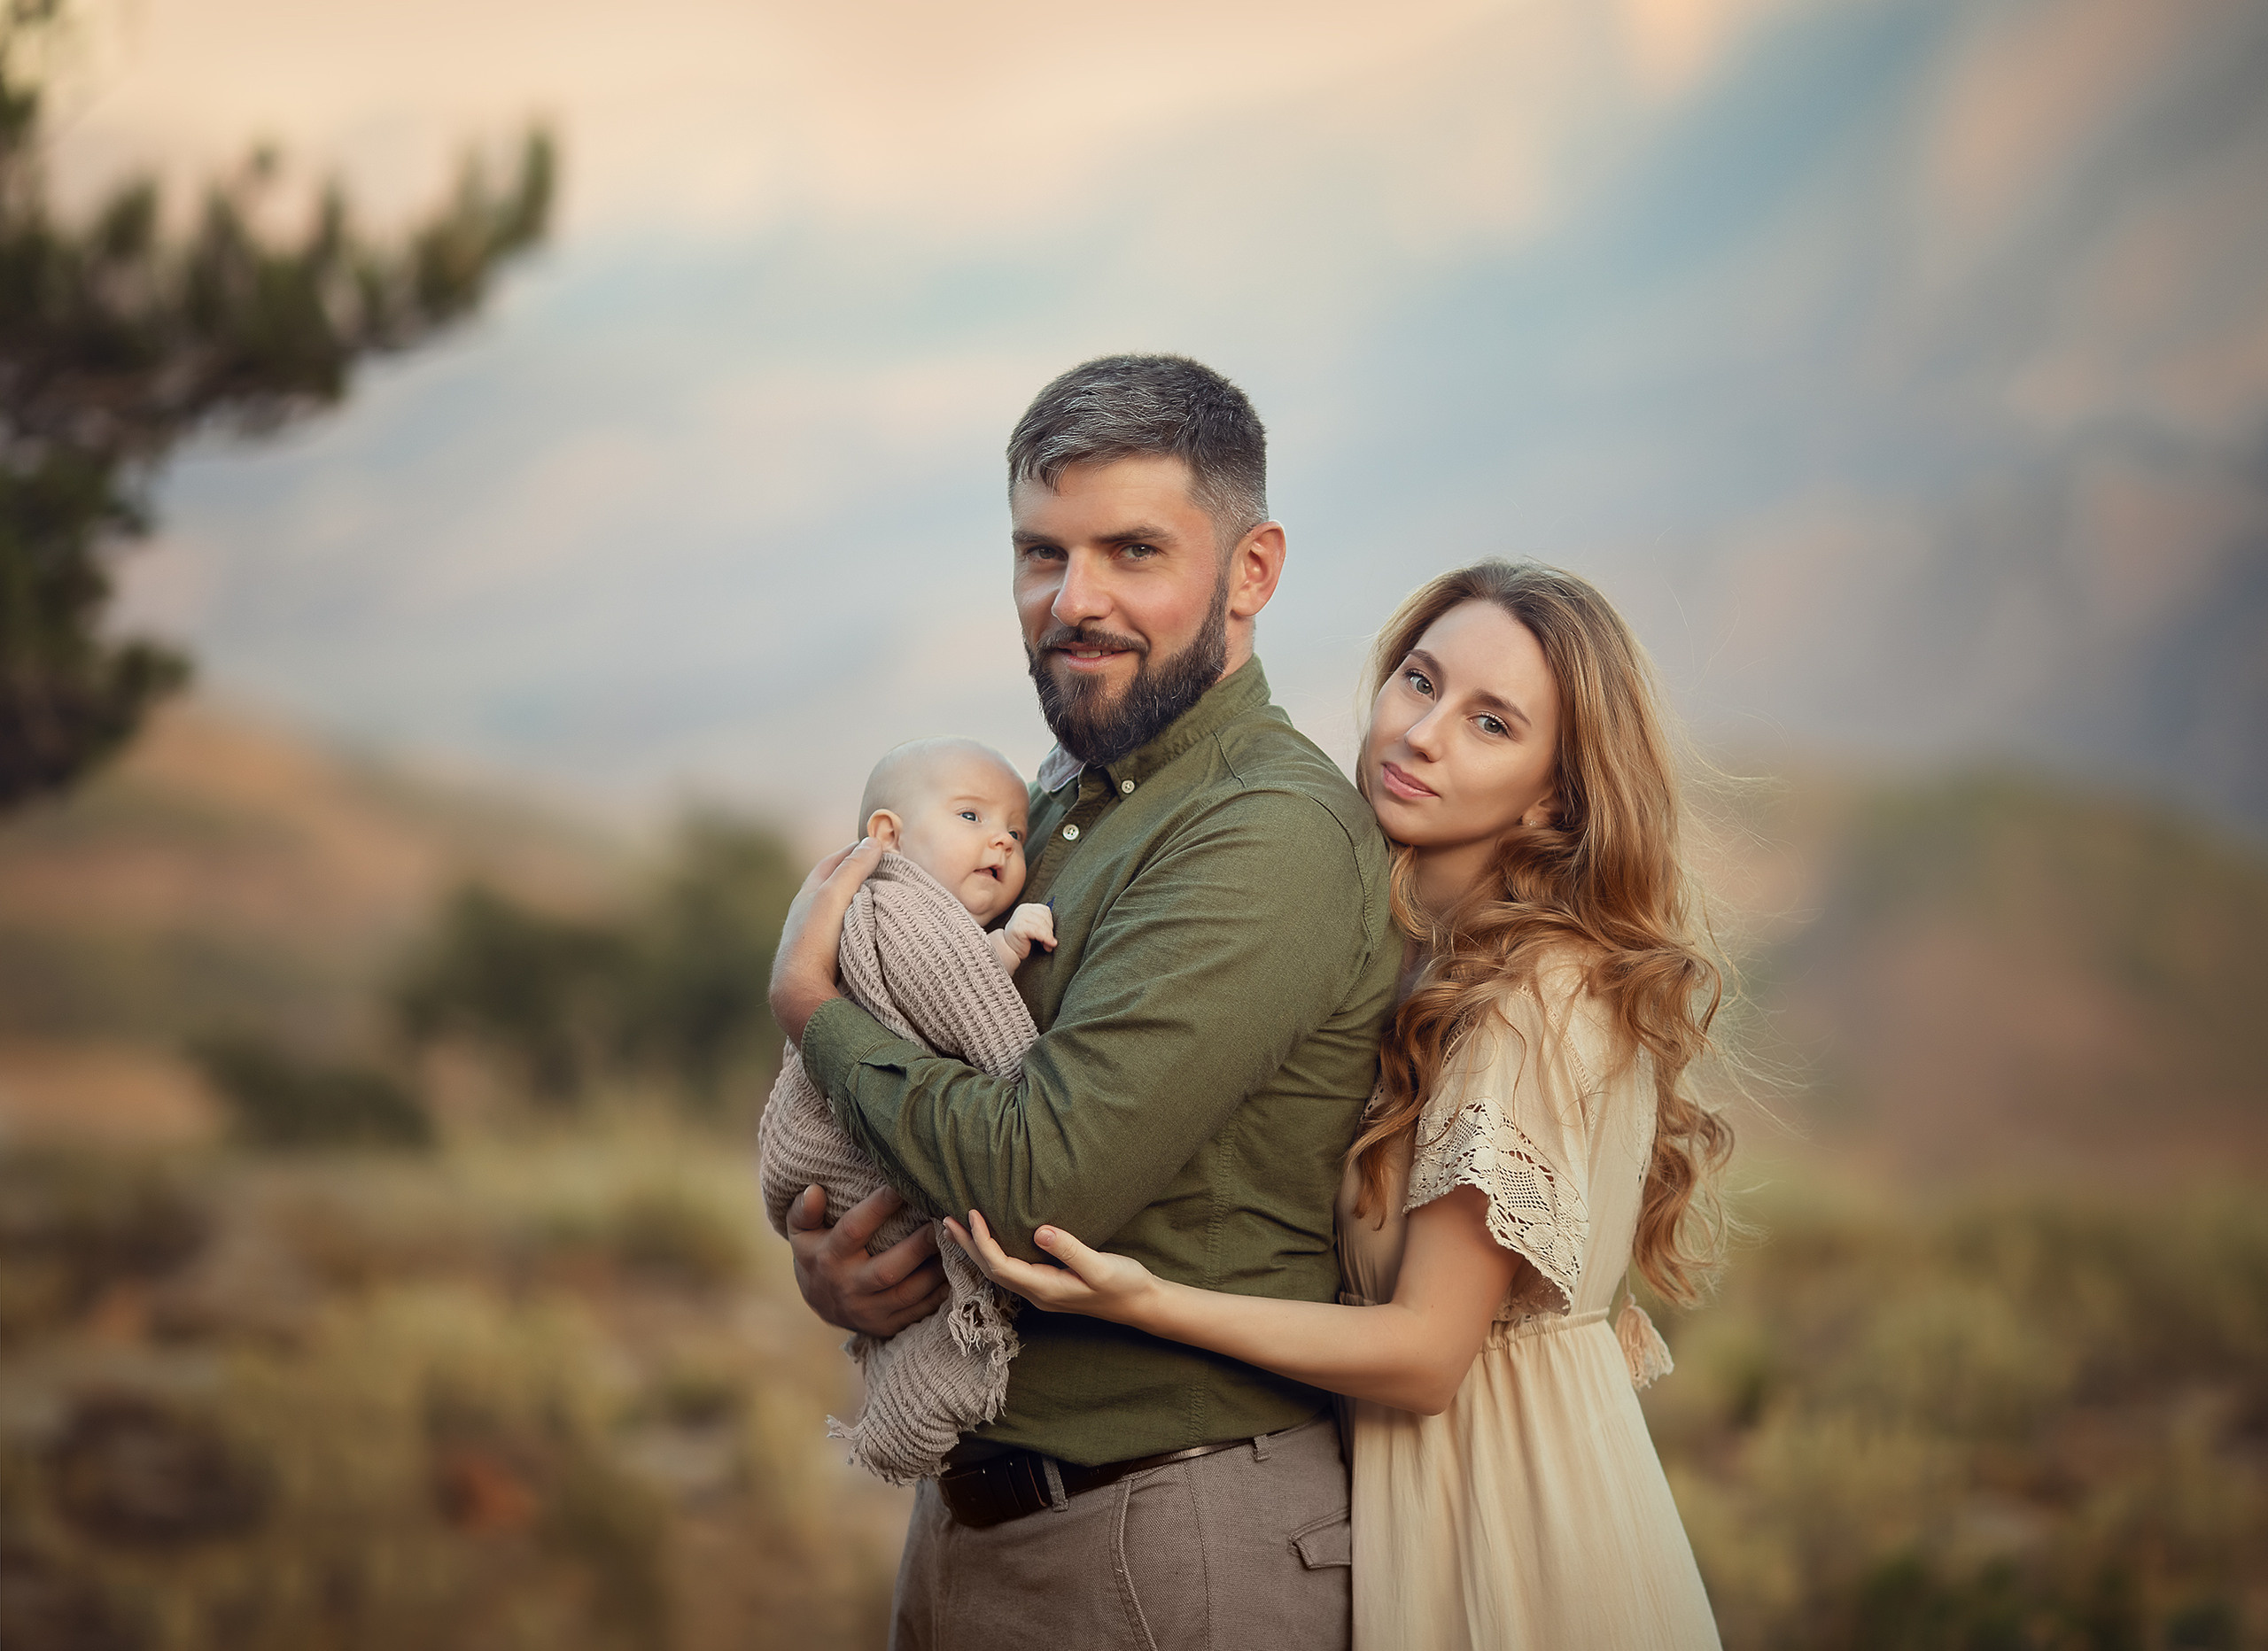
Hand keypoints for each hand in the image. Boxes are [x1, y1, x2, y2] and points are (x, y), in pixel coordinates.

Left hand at [768, 837, 883, 1041]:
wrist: (802, 990)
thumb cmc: (815, 939)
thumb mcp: (834, 895)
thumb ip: (853, 869)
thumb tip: (872, 842)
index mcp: (808, 895)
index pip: (832, 863)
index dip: (854, 851)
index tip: (877, 844)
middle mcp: (809, 913)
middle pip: (836, 886)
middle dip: (858, 874)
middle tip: (886, 868)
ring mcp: (817, 937)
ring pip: (842, 911)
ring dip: (861, 902)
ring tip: (885, 897)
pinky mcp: (827, 958)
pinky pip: (847, 932)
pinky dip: (862, 923)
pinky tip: (875, 929)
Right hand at [786, 1184, 947, 1336]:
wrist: (818, 1305)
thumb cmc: (816, 1254)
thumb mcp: (801, 1233)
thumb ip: (804, 1211)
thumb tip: (814, 1190)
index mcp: (828, 1257)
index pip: (854, 1229)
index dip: (878, 1207)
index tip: (903, 1184)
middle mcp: (848, 1286)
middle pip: (887, 1270)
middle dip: (919, 1247)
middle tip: (943, 1221)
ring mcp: (868, 1310)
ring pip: (908, 1294)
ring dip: (935, 1272)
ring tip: (956, 1245)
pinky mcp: (886, 1326)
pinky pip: (917, 1312)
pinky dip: (939, 1295)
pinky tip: (957, 1273)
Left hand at [942, 1210, 1159, 1324]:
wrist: (1141, 1304)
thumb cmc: (1124, 1284)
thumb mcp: (1100, 1266)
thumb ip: (1070, 1249)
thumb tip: (1041, 1231)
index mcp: (1045, 1289)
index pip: (1000, 1265)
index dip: (982, 1241)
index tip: (972, 1214)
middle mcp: (1037, 1293)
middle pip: (991, 1270)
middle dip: (967, 1246)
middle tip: (945, 1220)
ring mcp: (1042, 1291)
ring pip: (999, 1271)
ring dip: (978, 1250)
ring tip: (960, 1228)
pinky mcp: (1049, 1285)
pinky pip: (1011, 1269)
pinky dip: (994, 1253)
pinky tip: (993, 1240)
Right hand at [1003, 903, 1056, 957]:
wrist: (1008, 950)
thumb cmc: (1022, 940)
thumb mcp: (1034, 929)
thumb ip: (1044, 925)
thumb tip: (1056, 932)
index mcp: (1027, 908)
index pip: (1045, 910)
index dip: (1050, 923)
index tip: (1050, 934)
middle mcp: (1022, 910)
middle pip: (1044, 917)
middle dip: (1050, 931)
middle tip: (1050, 943)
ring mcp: (1019, 917)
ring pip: (1042, 924)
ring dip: (1048, 936)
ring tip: (1048, 945)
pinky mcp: (1018, 927)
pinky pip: (1037, 931)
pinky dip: (1045, 938)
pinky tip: (1047, 945)